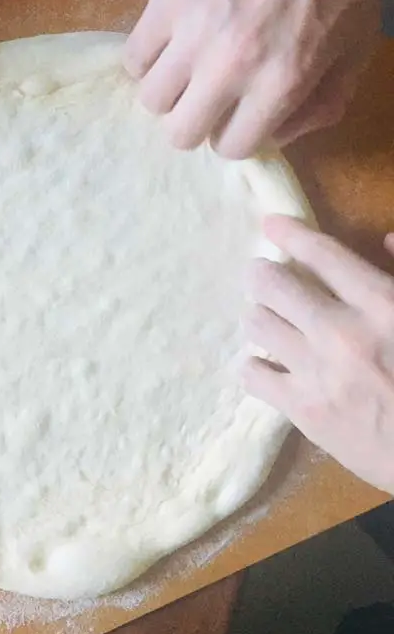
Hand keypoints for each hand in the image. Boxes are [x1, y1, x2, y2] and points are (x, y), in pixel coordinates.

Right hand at [123, 0, 385, 157]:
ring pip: (151, 98)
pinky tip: (166, 40)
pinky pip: (132, 56)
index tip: (236, 111)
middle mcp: (231, 65)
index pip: (231, 147)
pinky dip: (145, 58)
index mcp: (281, 83)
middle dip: (195, 119)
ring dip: (168, 90)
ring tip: (183, 66)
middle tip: (205, 93)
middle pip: (182, 132)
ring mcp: (193, 30)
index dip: (233, 132)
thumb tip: (277, 134)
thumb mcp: (355, 48)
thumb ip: (322, 105)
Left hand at [245, 215, 393, 493]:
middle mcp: (341, 332)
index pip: (322, 255)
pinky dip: (254, 365)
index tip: (270, 223)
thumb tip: (385, 241)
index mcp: (381, 304)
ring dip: (259, 316)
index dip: (290, 233)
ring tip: (267, 319)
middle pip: (273, 284)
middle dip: (262, 274)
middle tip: (262, 276)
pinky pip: (252, 374)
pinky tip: (265, 364)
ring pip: (256, 324)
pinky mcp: (302, 410)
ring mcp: (317, 372)